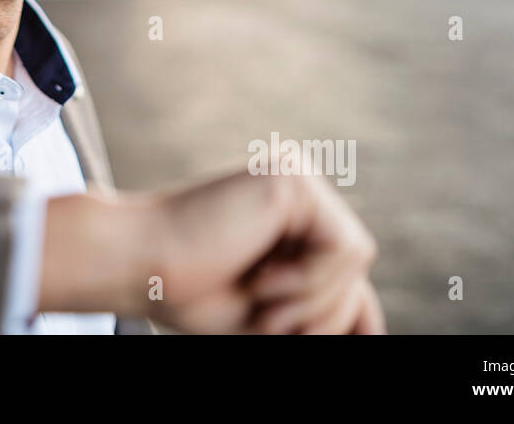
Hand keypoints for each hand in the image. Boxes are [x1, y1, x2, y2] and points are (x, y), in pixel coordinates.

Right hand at [37, 169, 382, 333]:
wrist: (138, 264)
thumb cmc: (187, 290)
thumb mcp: (271, 313)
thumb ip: (321, 307)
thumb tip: (375, 328)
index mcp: (287, 218)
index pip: (345, 266)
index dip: (347, 313)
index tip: (299, 334)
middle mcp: (296, 191)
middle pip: (356, 267)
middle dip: (319, 313)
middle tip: (264, 322)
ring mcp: (295, 179)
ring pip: (356, 258)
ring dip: (310, 300)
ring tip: (258, 300)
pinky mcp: (292, 181)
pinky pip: (345, 248)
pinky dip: (308, 280)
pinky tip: (260, 277)